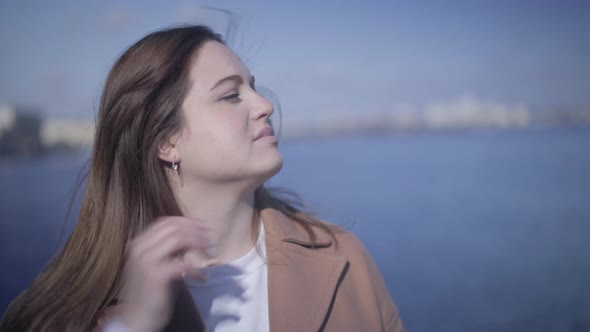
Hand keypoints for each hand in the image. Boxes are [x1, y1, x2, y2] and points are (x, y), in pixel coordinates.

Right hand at [118, 217, 216, 331]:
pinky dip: (195, 269)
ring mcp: (146, 261)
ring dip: (199, 244)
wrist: (135, 318)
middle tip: (212, 240)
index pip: (167, 222)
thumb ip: (170, 248)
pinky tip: (201, 277)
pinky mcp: (155, 276)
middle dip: (197, 231)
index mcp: (139, 243)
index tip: (206, 228)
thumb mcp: (157, 262)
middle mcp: (139, 248)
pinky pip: (182, 264)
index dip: (190, 222)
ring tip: (210, 256)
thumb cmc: (149, 291)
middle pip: (174, 227)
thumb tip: (194, 234)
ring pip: (178, 239)